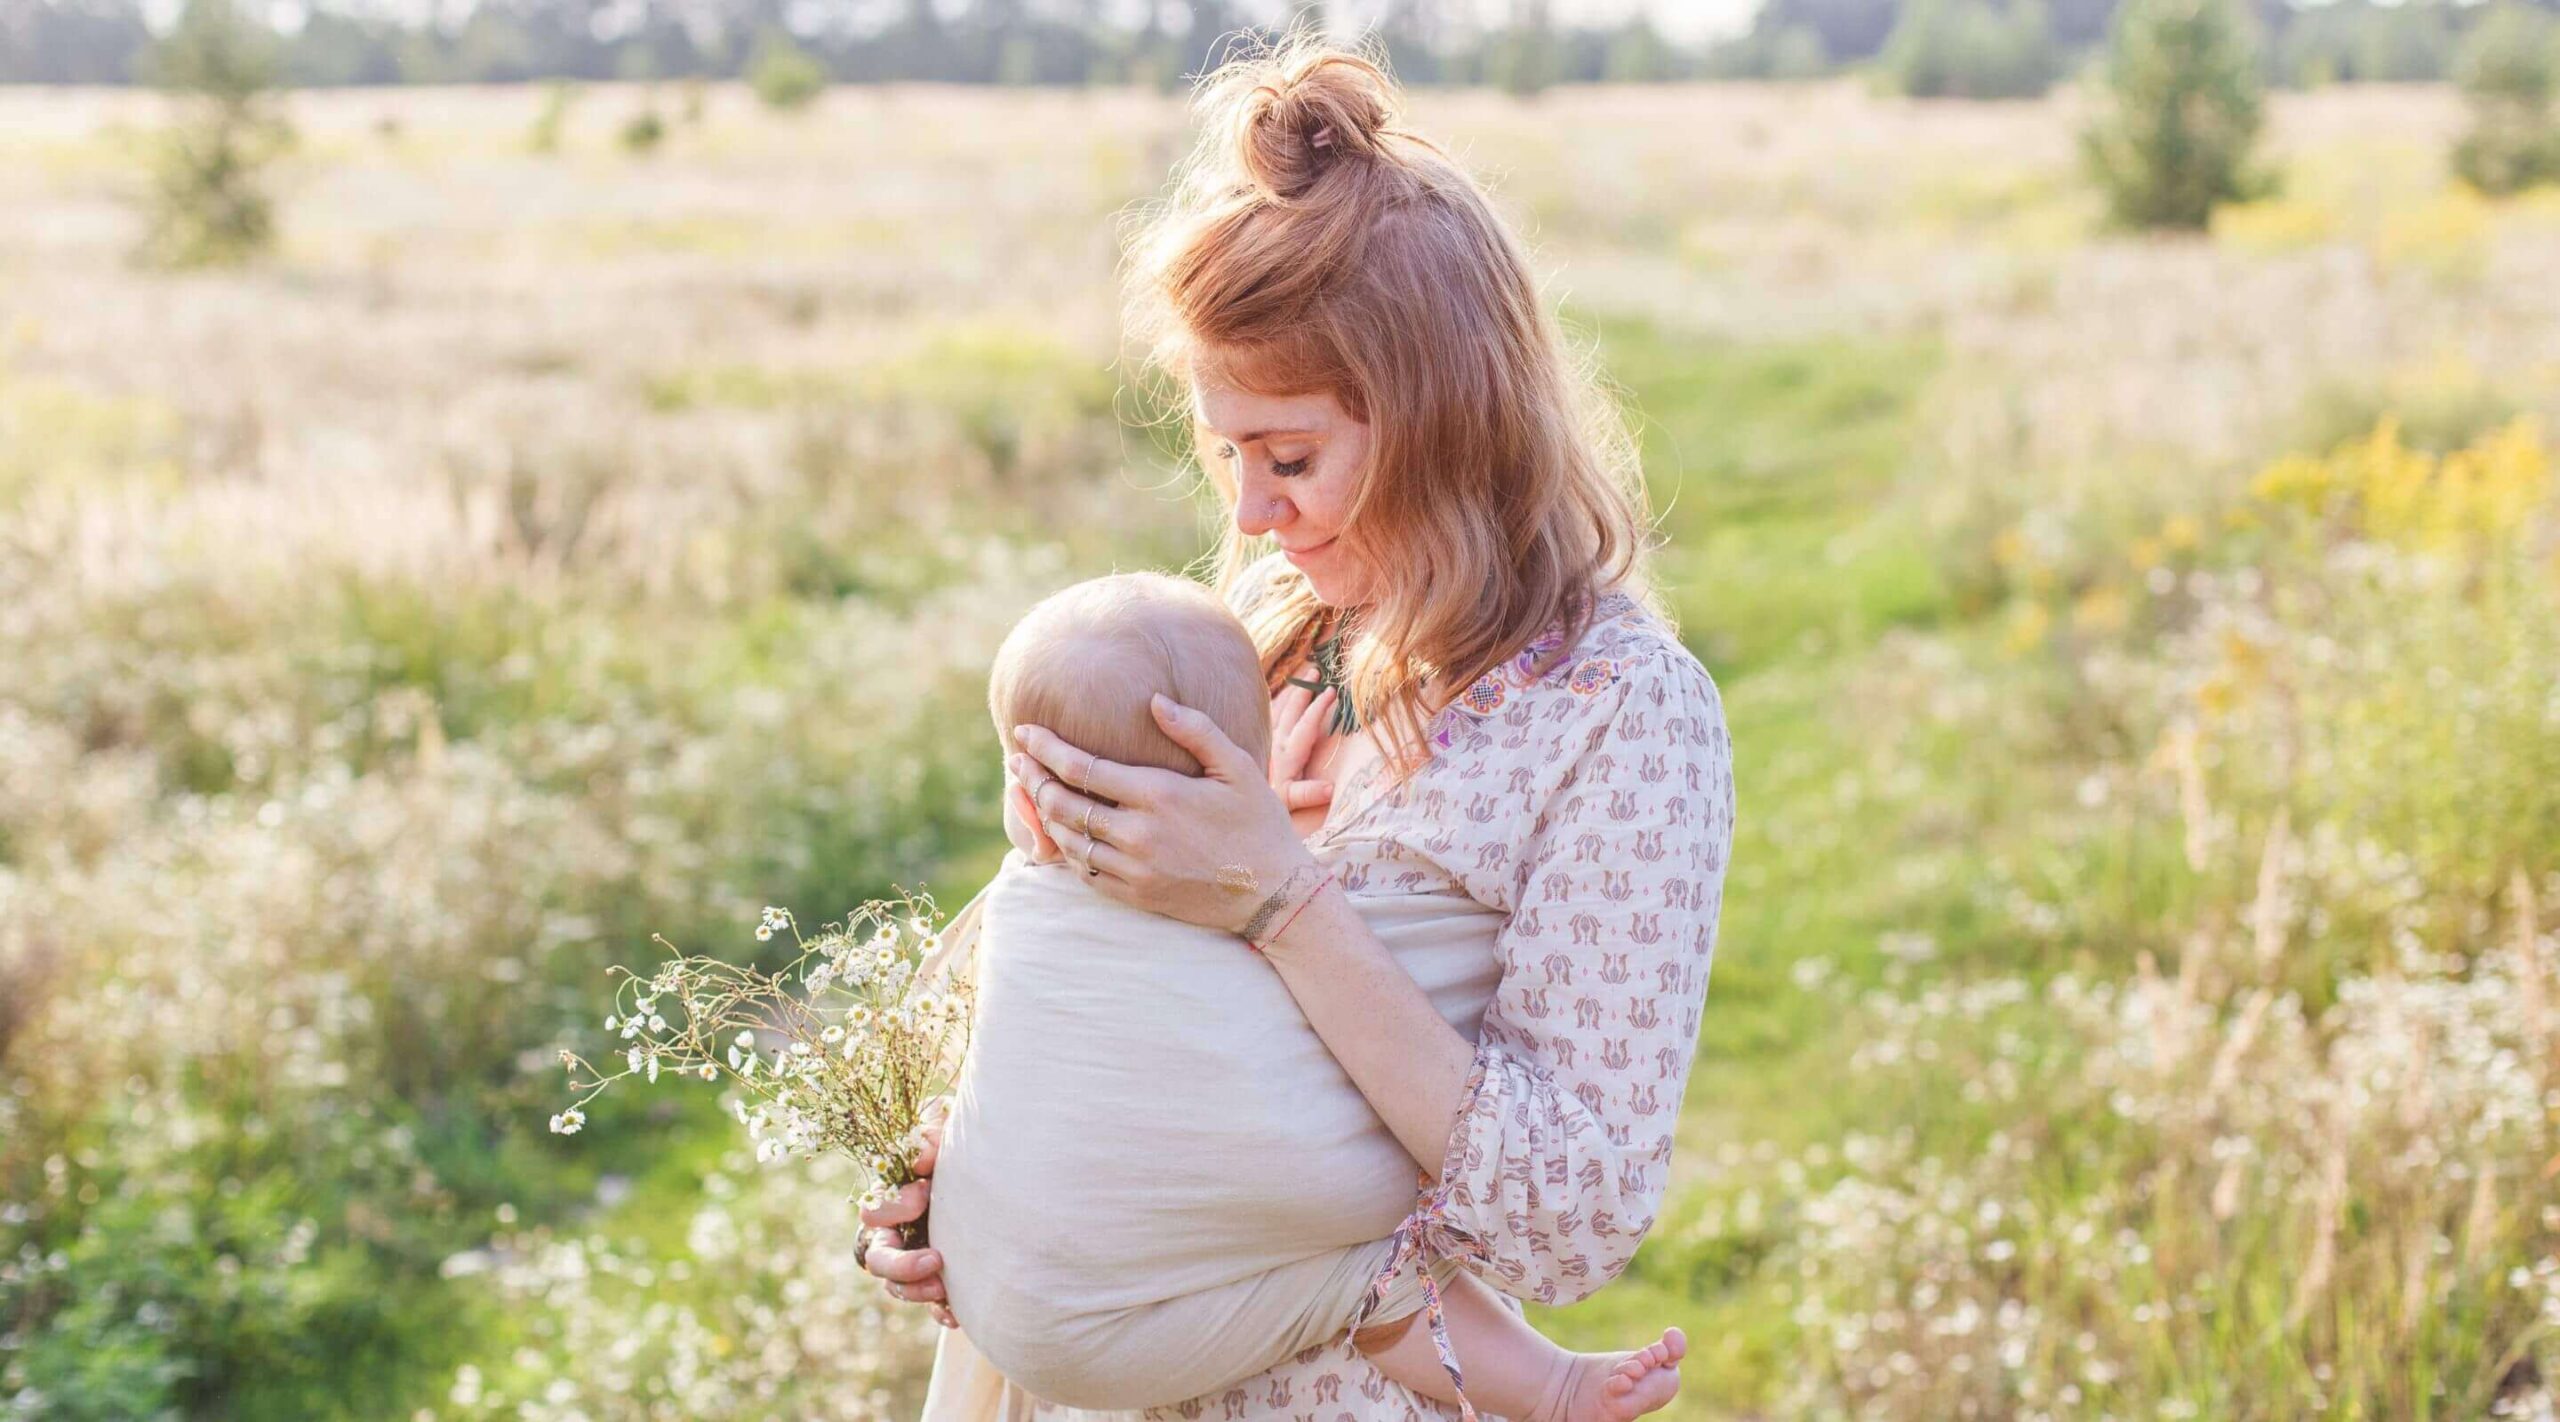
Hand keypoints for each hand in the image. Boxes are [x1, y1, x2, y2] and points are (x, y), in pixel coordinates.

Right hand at [859, 1100, 953, 1327]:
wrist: (995, 1182)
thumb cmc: (961, 1153)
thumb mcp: (946, 1137)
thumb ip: (930, 1138)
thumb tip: (920, 1163)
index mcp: (892, 1201)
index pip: (874, 1212)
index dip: (893, 1207)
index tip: (924, 1193)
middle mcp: (896, 1234)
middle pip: (878, 1260)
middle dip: (902, 1265)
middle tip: (936, 1259)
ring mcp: (913, 1260)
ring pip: (897, 1288)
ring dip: (918, 1291)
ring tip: (945, 1288)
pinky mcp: (935, 1279)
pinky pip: (929, 1305)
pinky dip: (939, 1310)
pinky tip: (955, 1314)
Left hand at [1011, 694, 1320, 933]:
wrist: (1273, 893)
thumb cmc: (1259, 823)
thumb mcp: (1237, 767)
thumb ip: (1195, 730)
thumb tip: (1154, 700)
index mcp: (1159, 794)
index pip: (1082, 767)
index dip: (1045, 748)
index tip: (1024, 732)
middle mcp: (1138, 833)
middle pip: (1063, 803)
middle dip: (1032, 778)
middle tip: (1017, 760)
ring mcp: (1134, 868)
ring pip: (1067, 839)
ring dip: (1043, 814)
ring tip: (1031, 792)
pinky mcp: (1135, 894)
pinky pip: (1084, 871)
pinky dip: (1065, 849)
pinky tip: (1060, 832)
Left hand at [1268, 680, 1339, 815]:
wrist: (1238, 808)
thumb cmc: (1267, 809)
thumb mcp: (1288, 803)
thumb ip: (1306, 794)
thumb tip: (1330, 789)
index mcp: (1287, 755)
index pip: (1306, 725)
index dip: (1319, 708)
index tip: (1332, 691)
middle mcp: (1275, 744)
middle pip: (1290, 710)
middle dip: (1304, 690)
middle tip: (1316, 671)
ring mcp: (1266, 743)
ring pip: (1278, 710)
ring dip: (1291, 693)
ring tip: (1302, 675)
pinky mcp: (1256, 745)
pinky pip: (1268, 718)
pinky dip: (1274, 703)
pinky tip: (1278, 696)